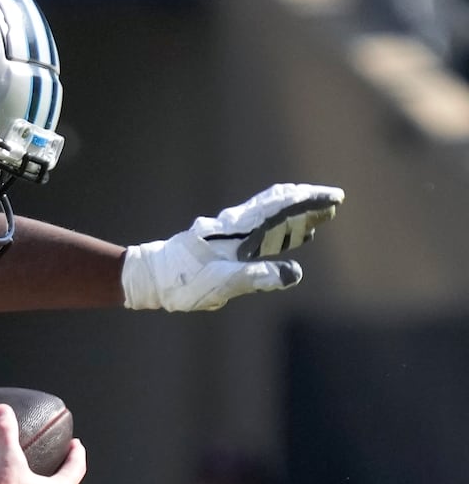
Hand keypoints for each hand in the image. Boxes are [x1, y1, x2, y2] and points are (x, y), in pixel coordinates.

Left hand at [121, 183, 343, 310]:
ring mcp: (228, 232)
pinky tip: (288, 238)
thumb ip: (257, 277)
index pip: (280, 207)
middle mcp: (235, 225)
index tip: (335, 199)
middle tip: (335, 204)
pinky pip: (257, 228)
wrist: (148, 278)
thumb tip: (294, 274)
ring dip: (295, 215)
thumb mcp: (221, 284)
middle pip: (277, 205)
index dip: (309, 201)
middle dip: (307, 204)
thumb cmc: (182, 282)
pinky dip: (279, 228)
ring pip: (268, 215)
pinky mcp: (223, 242)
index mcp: (238, 230)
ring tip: (319, 219)